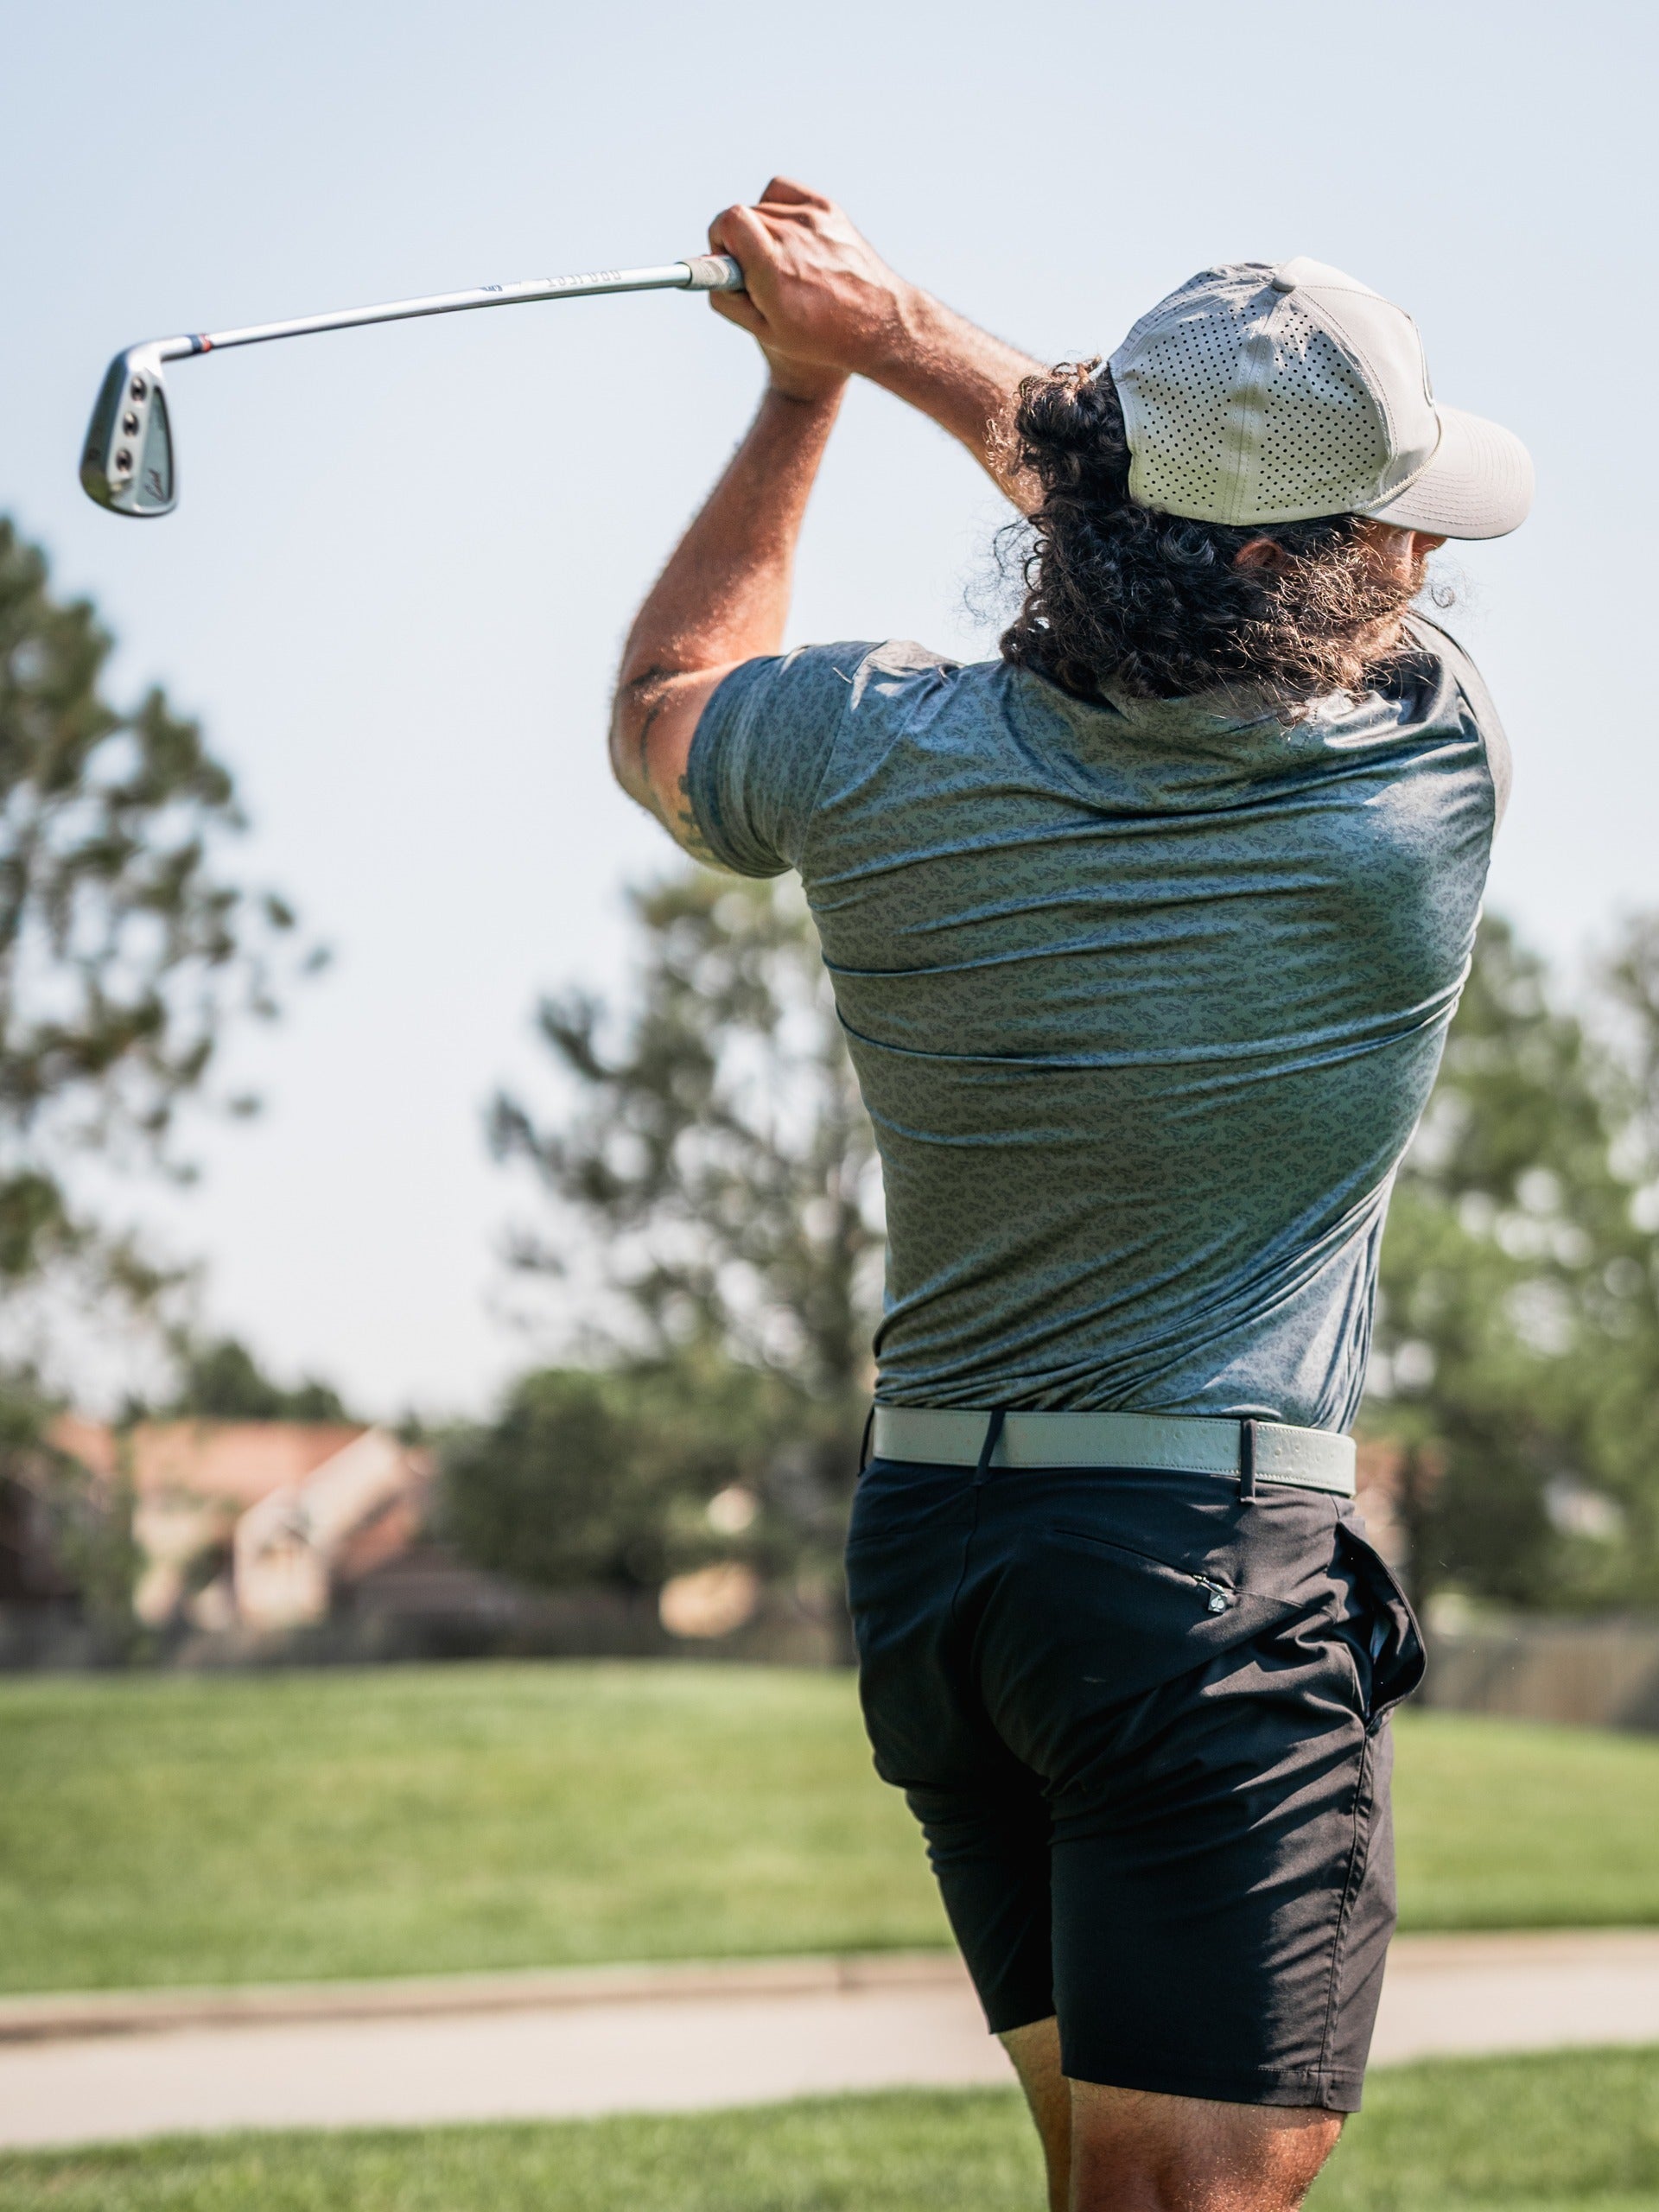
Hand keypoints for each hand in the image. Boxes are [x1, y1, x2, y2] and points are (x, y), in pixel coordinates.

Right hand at [706, 179, 914, 400]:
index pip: (729, 220)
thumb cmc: (821, 335)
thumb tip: (704, 269)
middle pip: (742, 216)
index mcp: (775, 269)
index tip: (727, 260)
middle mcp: (794, 237)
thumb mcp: (766, 331)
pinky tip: (785, 233)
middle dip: (739, 241)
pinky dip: (775, 208)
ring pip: (762, 207)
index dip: (719, 238)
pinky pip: (782, 192)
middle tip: (755, 271)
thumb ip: (726, 299)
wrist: (880, 323)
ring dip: (760, 230)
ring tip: (779, 260)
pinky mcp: (826, 208)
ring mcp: (812, 218)